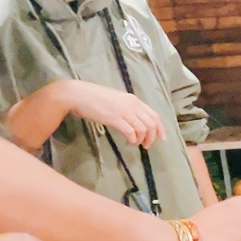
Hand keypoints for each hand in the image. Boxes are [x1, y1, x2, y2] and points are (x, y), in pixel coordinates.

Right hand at [50, 80, 167, 146]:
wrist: (78, 95)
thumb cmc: (94, 98)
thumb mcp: (116, 100)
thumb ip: (127, 108)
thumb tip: (135, 122)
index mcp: (133, 100)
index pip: (154, 115)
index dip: (160, 128)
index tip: (162, 138)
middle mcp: (132, 105)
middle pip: (151, 123)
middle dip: (152, 137)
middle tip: (146, 146)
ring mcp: (124, 111)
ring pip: (143, 129)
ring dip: (141, 140)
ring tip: (135, 145)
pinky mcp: (115, 119)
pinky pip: (131, 132)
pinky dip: (133, 140)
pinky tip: (129, 143)